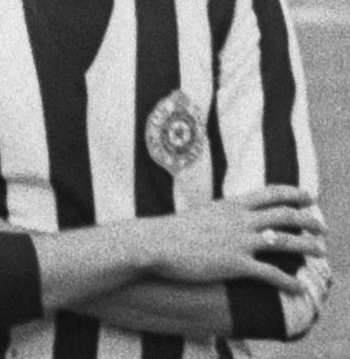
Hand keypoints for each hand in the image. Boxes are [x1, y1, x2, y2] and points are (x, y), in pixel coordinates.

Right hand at [146, 186, 326, 295]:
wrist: (159, 242)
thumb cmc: (175, 230)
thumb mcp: (204, 213)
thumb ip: (222, 214)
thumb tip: (231, 216)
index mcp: (233, 204)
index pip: (271, 193)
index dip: (293, 193)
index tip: (308, 195)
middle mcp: (241, 219)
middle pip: (284, 215)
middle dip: (307, 219)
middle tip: (321, 226)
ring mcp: (240, 241)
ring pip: (284, 241)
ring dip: (306, 246)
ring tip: (320, 251)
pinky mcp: (236, 264)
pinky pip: (270, 273)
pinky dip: (288, 281)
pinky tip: (299, 287)